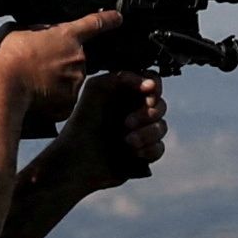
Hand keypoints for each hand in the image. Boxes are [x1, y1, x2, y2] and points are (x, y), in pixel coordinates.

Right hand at [0, 9, 126, 134]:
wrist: (6, 88)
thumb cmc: (9, 58)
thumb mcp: (19, 31)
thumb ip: (36, 30)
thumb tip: (37, 33)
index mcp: (67, 36)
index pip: (95, 23)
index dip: (108, 19)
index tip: (117, 18)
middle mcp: (77, 57)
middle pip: (75, 57)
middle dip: (61, 60)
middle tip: (38, 65)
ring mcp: (76, 81)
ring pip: (70, 79)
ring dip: (55, 80)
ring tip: (33, 81)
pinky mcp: (70, 102)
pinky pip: (63, 99)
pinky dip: (52, 99)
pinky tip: (36, 95)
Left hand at [53, 66, 167, 190]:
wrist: (76, 161)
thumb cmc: (82, 122)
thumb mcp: (96, 89)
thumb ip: (121, 77)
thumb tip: (151, 84)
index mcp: (124, 94)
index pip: (151, 82)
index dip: (154, 85)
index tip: (148, 91)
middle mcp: (134, 111)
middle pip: (160, 104)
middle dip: (147, 113)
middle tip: (127, 123)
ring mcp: (140, 133)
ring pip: (161, 127)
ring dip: (147, 133)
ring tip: (127, 141)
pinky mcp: (142, 153)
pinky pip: (159, 148)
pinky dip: (149, 149)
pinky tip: (134, 152)